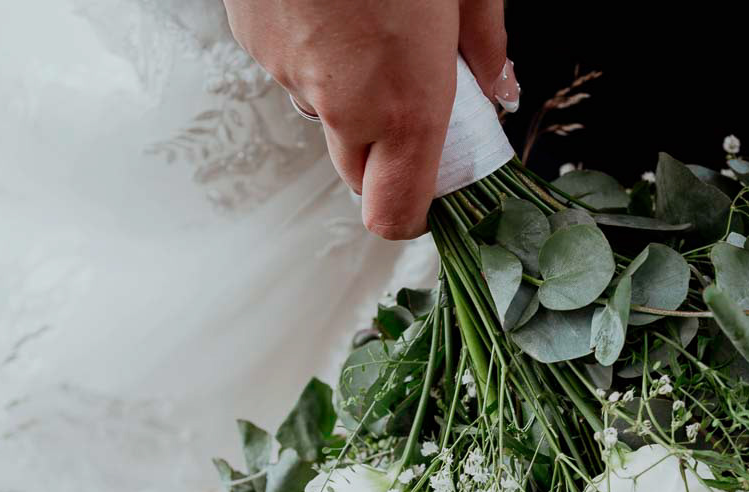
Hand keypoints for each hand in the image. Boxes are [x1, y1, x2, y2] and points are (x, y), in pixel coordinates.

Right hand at [224, 0, 515, 239]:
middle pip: (359, 171)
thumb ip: (483, 40)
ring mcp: (288, 69)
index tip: (435, 187)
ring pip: (324, 110)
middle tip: (414, 90)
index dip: (412, 210)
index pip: (396, 212)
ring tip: (371, 21)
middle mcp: (342, 101)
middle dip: (388, 146)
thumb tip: (498, 80)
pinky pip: (290, 64)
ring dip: (349, 88)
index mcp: (406, 101)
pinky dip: (313, 45)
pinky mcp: (250, 35)